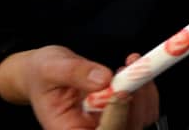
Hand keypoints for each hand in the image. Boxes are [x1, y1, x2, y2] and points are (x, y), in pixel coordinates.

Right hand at [0, 47, 158, 129]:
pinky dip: (146, 90)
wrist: (44, 74)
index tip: (120, 91)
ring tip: (131, 66)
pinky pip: (144, 110)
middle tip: (133, 69)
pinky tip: (134, 71)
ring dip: (144, 92)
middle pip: (126, 129)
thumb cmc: (42, 75)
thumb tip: (104, 79)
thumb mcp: (51, 68)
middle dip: (134, 100)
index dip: (114, 118)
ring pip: (140, 119)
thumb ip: (75, 72)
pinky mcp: (122, 116)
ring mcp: (108, 126)